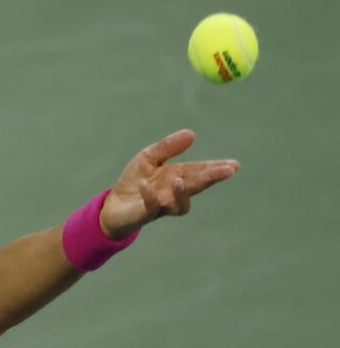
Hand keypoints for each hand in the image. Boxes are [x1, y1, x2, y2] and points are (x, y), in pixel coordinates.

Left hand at [98, 129, 240, 239]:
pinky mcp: (145, 214)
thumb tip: (191, 133)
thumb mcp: (149, 157)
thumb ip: (168, 147)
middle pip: (196, 186)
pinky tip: (146, 186)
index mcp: (178, 177)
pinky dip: (150, 197)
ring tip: (179, 180)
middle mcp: (174, 193)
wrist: (114, 204)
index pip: (200, 172)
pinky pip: (150, 208)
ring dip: (181, 193)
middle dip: (211, 178)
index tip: (234, 165)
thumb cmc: (136, 180)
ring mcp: (162, 205)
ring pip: (179, 204)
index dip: (217, 168)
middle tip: (227, 171)